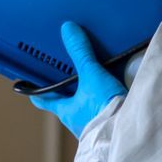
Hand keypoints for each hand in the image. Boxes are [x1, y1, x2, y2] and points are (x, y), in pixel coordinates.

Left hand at [31, 22, 126, 136]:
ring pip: (86, 106)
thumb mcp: (91, 75)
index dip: (37, 90)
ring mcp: (94, 125)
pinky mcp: (112, 125)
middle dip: (68, 89)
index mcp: (65, 111)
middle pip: (67, 101)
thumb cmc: (104, 111)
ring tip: (97, 77)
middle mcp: (77, 120)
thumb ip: (80, 53)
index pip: (44, 100)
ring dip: (90, 94)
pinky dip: (107, 100)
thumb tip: (68, 30)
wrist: (130, 131)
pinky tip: (117, 90)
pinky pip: (105, 110)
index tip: (31, 85)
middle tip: (69, 73)